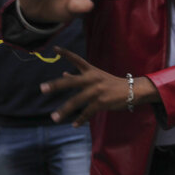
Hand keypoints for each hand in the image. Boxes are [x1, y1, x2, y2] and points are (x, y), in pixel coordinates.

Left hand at [40, 47, 154, 125]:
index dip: (65, 54)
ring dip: (64, 111)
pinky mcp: (101, 102)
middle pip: (71, 82)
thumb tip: (64, 73)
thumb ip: (79, 75)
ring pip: (76, 101)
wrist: (131, 90)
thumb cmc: (111, 83)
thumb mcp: (96, 76)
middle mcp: (92, 79)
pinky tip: (73, 124)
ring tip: (54, 118)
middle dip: (56, 85)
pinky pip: (87, 112)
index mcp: (91, 71)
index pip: (77, 59)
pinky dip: (80, 119)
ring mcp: (96, 91)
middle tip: (43, 89)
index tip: (54, 49)